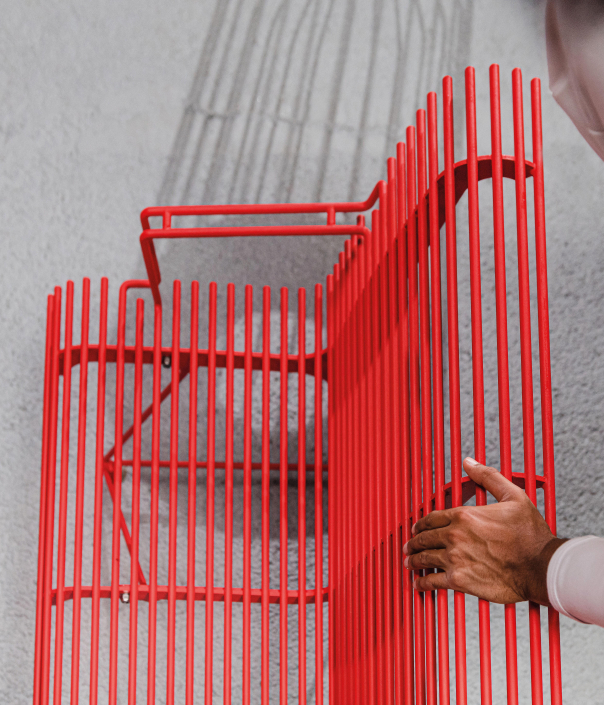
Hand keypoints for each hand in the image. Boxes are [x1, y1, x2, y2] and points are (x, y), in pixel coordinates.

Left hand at [403, 457, 565, 604]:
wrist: (542, 567)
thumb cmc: (530, 534)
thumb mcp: (513, 495)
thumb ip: (488, 477)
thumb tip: (470, 462)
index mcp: (464, 515)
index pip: (432, 518)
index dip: (420, 523)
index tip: (417, 528)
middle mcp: (455, 536)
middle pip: (424, 538)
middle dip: (414, 541)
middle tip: (409, 546)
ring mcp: (455, 559)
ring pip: (425, 558)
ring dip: (414, 560)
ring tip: (409, 562)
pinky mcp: (460, 580)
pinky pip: (433, 581)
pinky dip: (422, 582)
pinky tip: (418, 583)